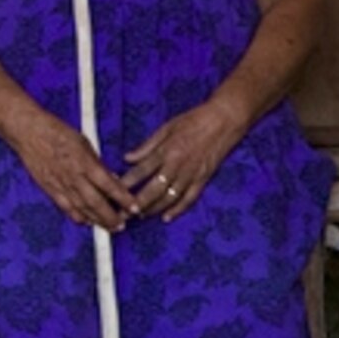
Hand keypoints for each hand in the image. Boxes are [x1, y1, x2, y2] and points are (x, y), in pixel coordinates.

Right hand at [8, 112, 139, 229]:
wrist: (29, 132)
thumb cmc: (57, 132)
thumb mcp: (84, 143)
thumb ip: (97, 163)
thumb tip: (111, 179)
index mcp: (85, 162)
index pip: (109, 185)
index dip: (124, 199)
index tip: (135, 207)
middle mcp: (74, 177)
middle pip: (96, 203)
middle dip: (111, 217)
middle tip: (122, 225)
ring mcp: (60, 185)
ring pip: (82, 209)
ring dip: (97, 221)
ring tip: (109, 227)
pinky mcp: (49, 189)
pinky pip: (66, 208)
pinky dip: (77, 217)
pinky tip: (86, 222)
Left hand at [121, 97, 248, 219]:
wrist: (224, 120)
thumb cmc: (194, 120)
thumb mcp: (167, 127)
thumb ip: (147, 146)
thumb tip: (128, 158)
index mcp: (166, 150)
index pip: (141, 171)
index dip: (127, 183)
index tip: (114, 192)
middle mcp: (177, 165)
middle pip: (153, 190)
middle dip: (137, 204)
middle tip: (124, 214)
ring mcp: (191, 174)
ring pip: (169, 198)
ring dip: (154, 209)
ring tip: (141, 216)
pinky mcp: (203, 179)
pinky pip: (189, 199)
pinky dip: (178, 210)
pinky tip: (166, 217)